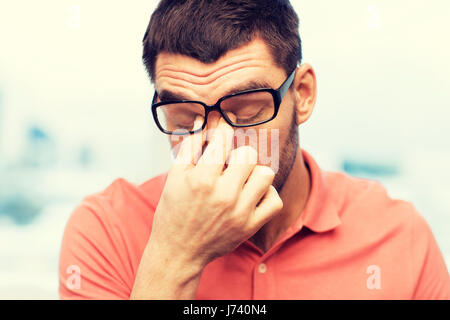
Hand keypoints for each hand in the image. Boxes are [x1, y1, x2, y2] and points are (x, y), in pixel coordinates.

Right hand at [149, 116, 283, 267]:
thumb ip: (189, 146)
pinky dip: (266, 194)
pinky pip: (274, 200)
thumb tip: (203, 121)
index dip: (222, 131)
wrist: (178, 252)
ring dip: (254, 173)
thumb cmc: (174, 212)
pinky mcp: (250, 226)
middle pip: (248, 154)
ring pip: (266, 174)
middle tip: (230, 164)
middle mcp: (224, 195)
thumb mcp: (174, 177)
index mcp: (202, 179)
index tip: (222, 134)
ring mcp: (240, 212)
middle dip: (238, 154)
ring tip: (242, 179)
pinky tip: (252, 194)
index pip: (223, 139)